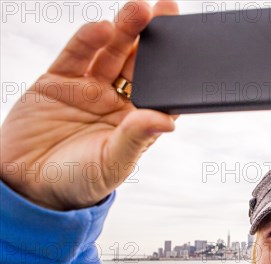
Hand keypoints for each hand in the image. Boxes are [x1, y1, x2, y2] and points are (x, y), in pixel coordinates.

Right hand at [0, 0, 178, 210]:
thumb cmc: (78, 181)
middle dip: (152, 37)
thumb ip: (136, 138)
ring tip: (140, 10)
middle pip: (138, 62)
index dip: (175, 67)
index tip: (189, 44)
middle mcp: (115, 100)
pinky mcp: (58, 80)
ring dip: (125, 30)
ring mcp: (88, 88)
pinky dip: (89, 40)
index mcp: (136, 121)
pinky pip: (77, 55)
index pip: (161, 88)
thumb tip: (168, 122)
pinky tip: (103, 28)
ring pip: (111, 52)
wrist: (27, 185)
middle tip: (167, 11)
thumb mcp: (113, 162)